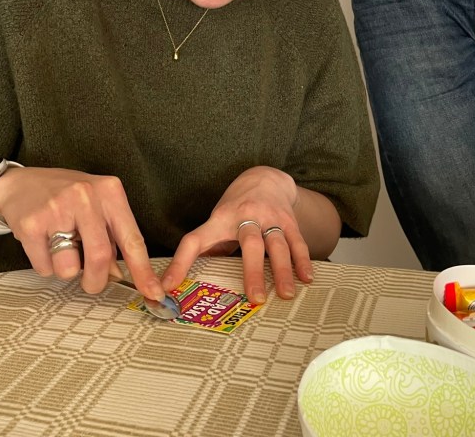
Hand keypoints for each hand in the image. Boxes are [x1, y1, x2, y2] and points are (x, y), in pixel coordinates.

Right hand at [0, 166, 164, 300]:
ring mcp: (58, 207)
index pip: (132, 238)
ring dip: (66, 270)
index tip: (153, 293)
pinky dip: (45, 265)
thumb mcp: (96, 207)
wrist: (20, 183)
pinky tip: (42, 243)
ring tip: (60, 248)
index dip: (143, 270)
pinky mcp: (32, 223)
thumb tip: (119, 275)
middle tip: (91, 283)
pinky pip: (45, 267)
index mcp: (109, 191)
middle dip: (96, 281)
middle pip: (101, 257)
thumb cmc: (64, 196)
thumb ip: (111, 237)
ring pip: (70, 268)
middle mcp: (86, 195)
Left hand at [160, 166, 313, 303]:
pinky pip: (297, 241)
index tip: (168, 288)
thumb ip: (207, 248)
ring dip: (282, 270)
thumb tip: (182, 283)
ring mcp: (270, 217)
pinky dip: (302, 260)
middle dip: (253, 271)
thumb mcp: (216, 221)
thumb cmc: (235, 208)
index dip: (179, 263)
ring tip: (285, 294)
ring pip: (277, 244)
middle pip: (249, 243)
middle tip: (256, 298)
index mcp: (219, 220)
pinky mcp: (288, 219)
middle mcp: (246, 216)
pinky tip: (306, 277)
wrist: (265, 177)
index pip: (194, 241)